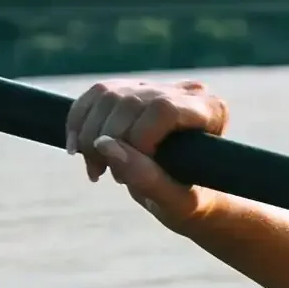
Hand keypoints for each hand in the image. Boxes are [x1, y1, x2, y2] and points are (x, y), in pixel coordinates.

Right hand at [65, 78, 227, 232]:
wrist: (182, 193)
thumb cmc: (188, 199)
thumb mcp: (174, 200)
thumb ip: (146, 177)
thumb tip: (105, 146)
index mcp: (211, 112)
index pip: (163, 109)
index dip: (138, 138)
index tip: (130, 173)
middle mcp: (186, 92)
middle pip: (130, 101)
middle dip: (106, 142)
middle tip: (104, 174)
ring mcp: (157, 86)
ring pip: (107, 95)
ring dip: (88, 136)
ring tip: (96, 169)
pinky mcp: (131, 89)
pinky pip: (93, 95)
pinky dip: (77, 123)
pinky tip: (78, 150)